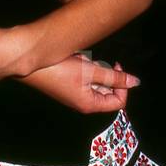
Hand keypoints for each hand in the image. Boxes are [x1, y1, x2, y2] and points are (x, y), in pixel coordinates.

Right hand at [22, 56, 138, 112]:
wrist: (29, 65)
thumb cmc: (59, 69)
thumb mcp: (89, 71)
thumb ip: (114, 77)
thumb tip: (136, 82)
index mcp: (90, 104)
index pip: (119, 101)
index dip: (123, 85)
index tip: (116, 66)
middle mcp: (83, 103)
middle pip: (107, 92)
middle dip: (105, 73)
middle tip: (93, 61)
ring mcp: (75, 95)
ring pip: (95, 82)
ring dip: (93, 69)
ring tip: (81, 60)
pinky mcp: (68, 86)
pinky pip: (84, 78)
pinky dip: (84, 67)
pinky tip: (75, 60)